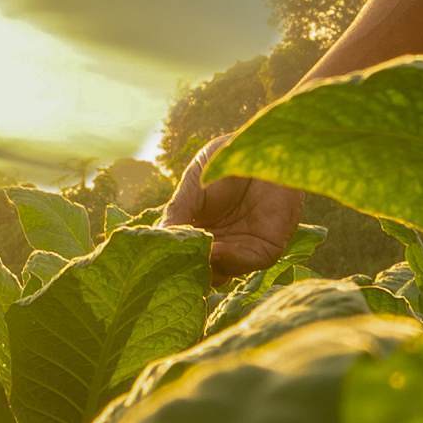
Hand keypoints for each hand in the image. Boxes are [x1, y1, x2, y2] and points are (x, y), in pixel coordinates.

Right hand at [162, 161, 306, 282]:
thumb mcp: (192, 186)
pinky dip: (229, 262)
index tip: (157, 259)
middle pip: (199, 271)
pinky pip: (246, 264)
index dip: (170, 261)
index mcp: (198, 230)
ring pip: (220, 275)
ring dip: (206, 269)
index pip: (181, 256)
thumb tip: (157, 240)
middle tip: (174, 266)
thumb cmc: (225, 162)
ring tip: (194, 256)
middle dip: (187, 271)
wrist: (265, 148)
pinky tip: (215, 250)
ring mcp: (241, 248)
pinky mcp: (265, 249)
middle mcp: (219, 244)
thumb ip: (177, 214)